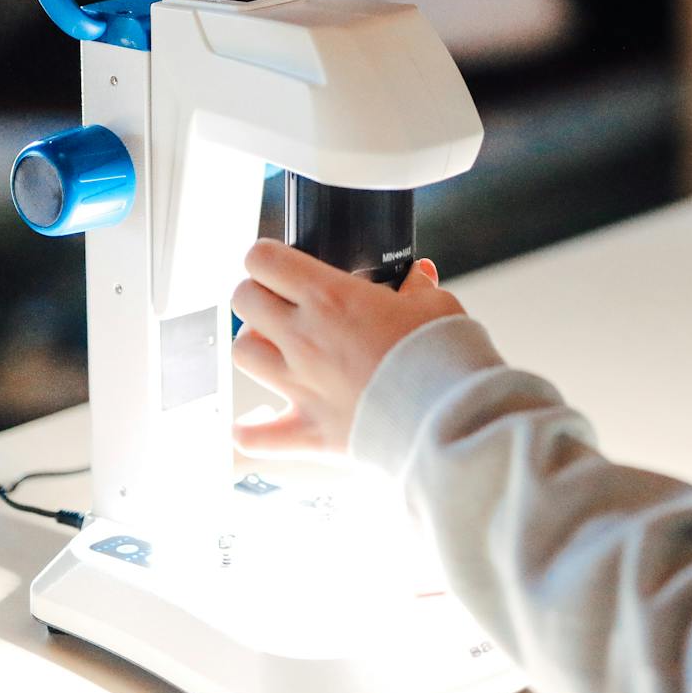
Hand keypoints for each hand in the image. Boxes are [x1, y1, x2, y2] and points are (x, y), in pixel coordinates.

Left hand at [230, 239, 465, 454]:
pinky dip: (250, 429)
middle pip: (244, 300)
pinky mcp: (308, 431)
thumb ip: (418, 287)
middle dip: (256, 294)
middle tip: (278, 301)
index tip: (278, 263)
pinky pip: (253, 436)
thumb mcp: (436, 305)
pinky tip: (254, 423)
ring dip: (255, 346)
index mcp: (331, 298)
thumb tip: (419, 275)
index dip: (266, 256)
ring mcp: (300, 386)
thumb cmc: (443, 358)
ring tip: (276, 349)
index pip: (264, 260)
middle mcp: (304, 338)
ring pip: (242, 354)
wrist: (450, 418)